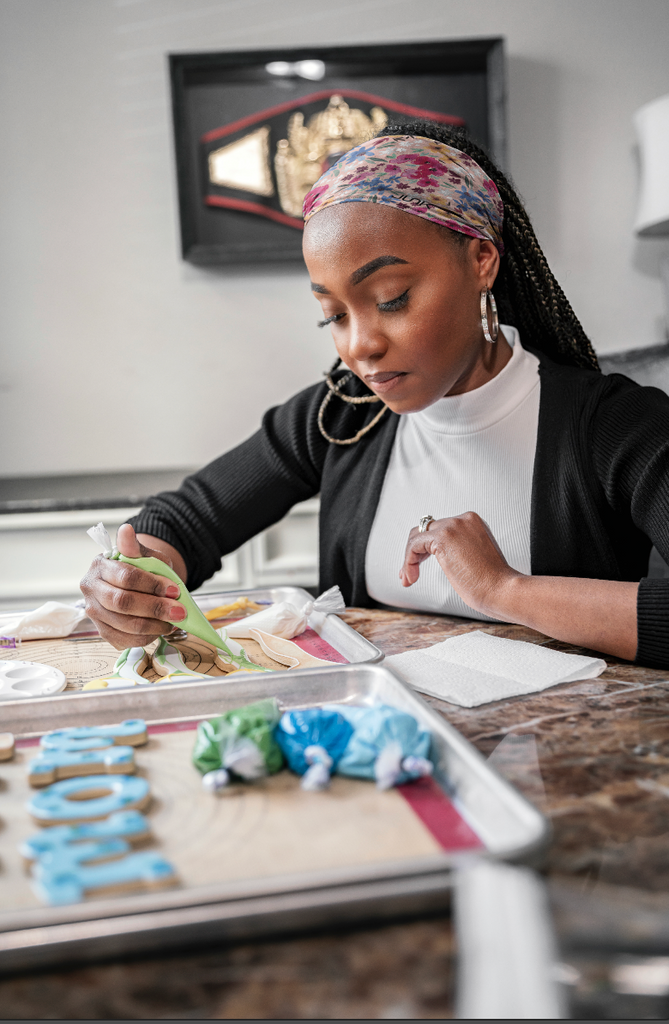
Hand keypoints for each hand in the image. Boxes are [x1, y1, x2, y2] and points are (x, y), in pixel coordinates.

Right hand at [80, 524, 186, 649]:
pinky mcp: (102, 630)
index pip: (126, 576)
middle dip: (155, 608)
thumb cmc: (140, 569)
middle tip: (179, 611)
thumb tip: (127, 530)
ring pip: (124, 624)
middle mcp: (91, 589)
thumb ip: (136, 547)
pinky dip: (146, 637)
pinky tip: (160, 628)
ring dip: (154, 625)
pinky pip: (124, 640)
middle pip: (122, 602)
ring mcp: (94, 612)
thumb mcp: (144, 554)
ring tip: (173, 621)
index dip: (152, 585)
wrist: (136, 584)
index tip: (175, 590)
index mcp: (100, 566)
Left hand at [399, 511, 518, 617]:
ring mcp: (453, 526)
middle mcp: (463, 520)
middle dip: (414, 553)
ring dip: (409, 559)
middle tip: (409, 574)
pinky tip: (411, 578)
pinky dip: (408, 561)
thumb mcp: (474, 560)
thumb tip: (441, 556)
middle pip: (425, 530)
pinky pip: (414, 545)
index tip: (419, 568)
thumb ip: (458, 551)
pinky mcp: (443, 538)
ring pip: (417, 536)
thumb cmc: (493, 584)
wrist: (503, 590)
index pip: (439, 529)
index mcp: (473, 523)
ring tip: (408, 579)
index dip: (425, 549)